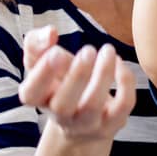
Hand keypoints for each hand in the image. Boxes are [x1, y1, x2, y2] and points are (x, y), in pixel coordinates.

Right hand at [17, 25, 135, 141]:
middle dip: (76, 76)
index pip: (31, 93)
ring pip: (93, 105)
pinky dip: (125, 82)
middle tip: (88, 50)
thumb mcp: (41, 62)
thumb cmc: (58, 82)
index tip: (56, 51)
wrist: (80, 121)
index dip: (43, 73)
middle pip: (62, 105)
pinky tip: (119, 62)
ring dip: (103, 75)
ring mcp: (86, 123)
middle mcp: (60, 116)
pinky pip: (122, 106)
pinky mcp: (112, 122)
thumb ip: (36, 43)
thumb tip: (50, 32)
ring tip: (107, 50)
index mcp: (38, 98)